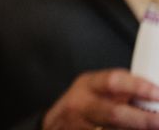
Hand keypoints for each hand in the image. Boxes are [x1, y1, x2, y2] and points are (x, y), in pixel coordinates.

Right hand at [42, 69, 158, 129]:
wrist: (58, 124)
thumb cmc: (84, 104)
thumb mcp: (96, 89)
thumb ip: (121, 89)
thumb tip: (153, 95)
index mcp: (88, 85)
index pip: (112, 82)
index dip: (137, 87)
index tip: (157, 93)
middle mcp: (83, 106)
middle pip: (114, 114)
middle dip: (142, 120)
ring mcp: (81, 126)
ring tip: (152, 127)